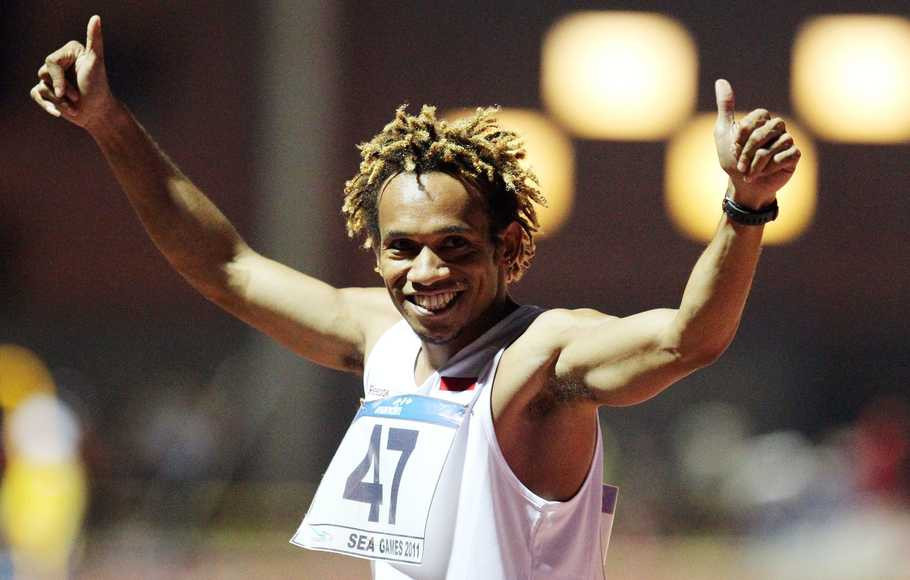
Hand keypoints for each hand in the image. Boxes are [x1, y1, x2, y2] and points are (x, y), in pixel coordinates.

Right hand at [30, 15, 115, 132]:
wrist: (99, 114)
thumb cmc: (99, 88)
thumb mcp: (97, 62)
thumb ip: (95, 40)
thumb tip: (95, 17)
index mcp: (69, 52)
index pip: (50, 62)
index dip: (59, 79)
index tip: (77, 91)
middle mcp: (60, 62)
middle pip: (43, 74)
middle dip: (61, 91)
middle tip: (78, 98)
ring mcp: (53, 77)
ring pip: (41, 87)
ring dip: (59, 102)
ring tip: (75, 105)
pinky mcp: (48, 91)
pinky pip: (36, 95)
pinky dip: (47, 106)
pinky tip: (58, 114)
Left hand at [713, 79, 800, 208]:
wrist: (742, 185)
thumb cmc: (732, 159)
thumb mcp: (723, 132)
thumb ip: (725, 107)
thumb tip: (720, 80)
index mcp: (761, 120)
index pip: (758, 117)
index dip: (743, 135)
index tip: (733, 148)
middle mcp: (776, 127)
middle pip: (769, 129)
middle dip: (750, 150)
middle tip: (740, 164)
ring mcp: (786, 141)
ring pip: (777, 144)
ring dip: (758, 162)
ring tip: (750, 172)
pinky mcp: (793, 156)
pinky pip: (786, 156)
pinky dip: (771, 167)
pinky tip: (765, 172)